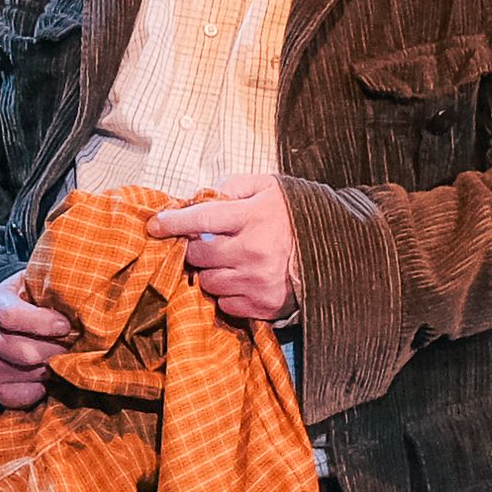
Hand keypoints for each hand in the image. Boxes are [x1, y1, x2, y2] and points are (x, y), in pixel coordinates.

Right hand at [0, 271, 67, 409]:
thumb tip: (84, 292)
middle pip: (27, 353)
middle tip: (73, 344)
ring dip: (54, 367)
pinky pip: (26, 396)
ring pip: (33, 374)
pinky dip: (42, 388)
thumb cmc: (23, 301)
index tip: (66, 325)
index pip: (12, 316)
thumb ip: (51, 286)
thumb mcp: (30, 282)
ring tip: (61, 355)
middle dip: (58, 349)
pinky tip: (45, 374)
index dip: (44, 323)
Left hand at [152, 176, 300, 323]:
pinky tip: (241, 281)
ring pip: (208, 282)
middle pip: (198, 255)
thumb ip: (235, 185)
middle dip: (195, 249)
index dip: (172, 221)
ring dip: (210, 272)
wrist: (337, 253)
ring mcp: (257, 281)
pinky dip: (227, 293)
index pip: (201, 219)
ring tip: (228, 263)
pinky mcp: (263, 305)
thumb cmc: (298, 217)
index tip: (155, 225)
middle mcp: (253, 251)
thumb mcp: (271, 188)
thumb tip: (204, 196)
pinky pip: (225, 304)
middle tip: (207, 244)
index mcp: (254, 218)